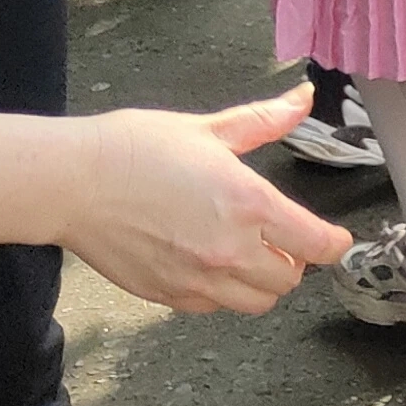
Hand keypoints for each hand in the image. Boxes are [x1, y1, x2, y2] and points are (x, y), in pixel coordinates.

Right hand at [58, 92, 354, 312]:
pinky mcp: (167, 294)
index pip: (317, 244)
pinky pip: (214, 307)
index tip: (334, 238)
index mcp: (250, 205)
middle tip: (281, 240)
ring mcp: (197, 278)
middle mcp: (230, 250)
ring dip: (261, 282)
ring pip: (256, 302)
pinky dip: (222, 293)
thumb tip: (302, 98)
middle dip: (294, 260)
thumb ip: (263, 120)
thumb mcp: (208, 129)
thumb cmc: (133, 150)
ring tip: (247, 255)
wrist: (70, 183)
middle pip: (290, 279)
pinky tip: (208, 264)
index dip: (333, 242)